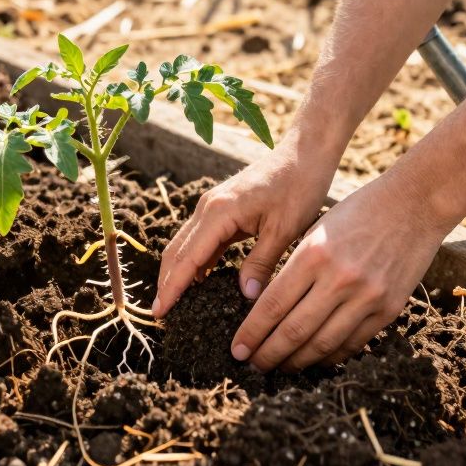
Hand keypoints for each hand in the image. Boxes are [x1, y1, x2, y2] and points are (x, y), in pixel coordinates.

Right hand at [151, 135, 336, 317]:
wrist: (305, 152)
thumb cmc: (299, 187)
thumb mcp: (284, 229)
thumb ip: (261, 263)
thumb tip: (246, 297)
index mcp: (219, 212)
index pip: (187, 258)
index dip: (172, 287)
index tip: (160, 312)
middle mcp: (208, 207)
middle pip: (176, 250)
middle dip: (167, 282)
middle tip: (161, 313)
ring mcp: (213, 205)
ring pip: (184, 243)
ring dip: (177, 271)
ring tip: (174, 301)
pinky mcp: (222, 207)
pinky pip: (200, 237)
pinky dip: (194, 259)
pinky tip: (199, 280)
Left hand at [231, 169, 456, 371]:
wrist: (415, 204)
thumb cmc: (357, 211)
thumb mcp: (316, 230)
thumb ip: (294, 269)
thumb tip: (267, 309)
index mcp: (313, 254)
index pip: (272, 306)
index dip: (251, 333)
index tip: (237, 350)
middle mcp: (339, 279)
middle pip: (294, 332)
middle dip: (267, 354)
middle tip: (251, 365)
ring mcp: (367, 297)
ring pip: (322, 345)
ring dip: (296, 362)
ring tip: (279, 367)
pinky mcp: (390, 309)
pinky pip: (353, 343)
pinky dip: (330, 356)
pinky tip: (314, 359)